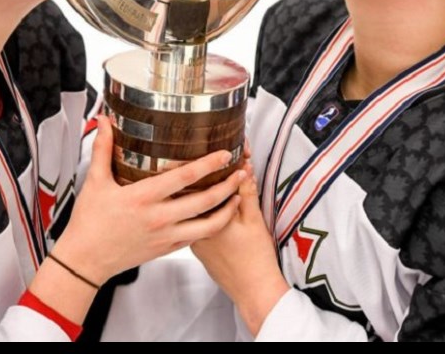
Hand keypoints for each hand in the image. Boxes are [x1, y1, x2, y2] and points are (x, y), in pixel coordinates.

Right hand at [53, 116, 245, 283]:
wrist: (86, 260)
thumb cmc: (89, 222)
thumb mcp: (95, 181)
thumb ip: (103, 149)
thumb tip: (103, 122)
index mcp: (143, 197)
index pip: (184, 177)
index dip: (208, 164)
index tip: (224, 154)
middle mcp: (159, 217)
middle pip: (204, 200)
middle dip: (227, 185)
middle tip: (241, 171)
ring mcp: (165, 236)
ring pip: (207, 225)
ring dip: (226, 209)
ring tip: (238, 195)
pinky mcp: (167, 249)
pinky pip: (197, 237)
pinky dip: (212, 226)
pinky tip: (218, 216)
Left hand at [191, 166, 288, 335]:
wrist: (254, 291)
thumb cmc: (256, 259)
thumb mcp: (254, 219)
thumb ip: (246, 191)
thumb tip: (244, 168)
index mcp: (205, 220)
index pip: (201, 185)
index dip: (207, 166)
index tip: (216, 153)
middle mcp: (192, 230)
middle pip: (189, 197)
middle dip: (197, 176)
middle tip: (204, 158)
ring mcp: (193, 241)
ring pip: (190, 211)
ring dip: (196, 193)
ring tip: (205, 175)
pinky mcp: (199, 249)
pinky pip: (194, 222)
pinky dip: (201, 210)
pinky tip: (208, 201)